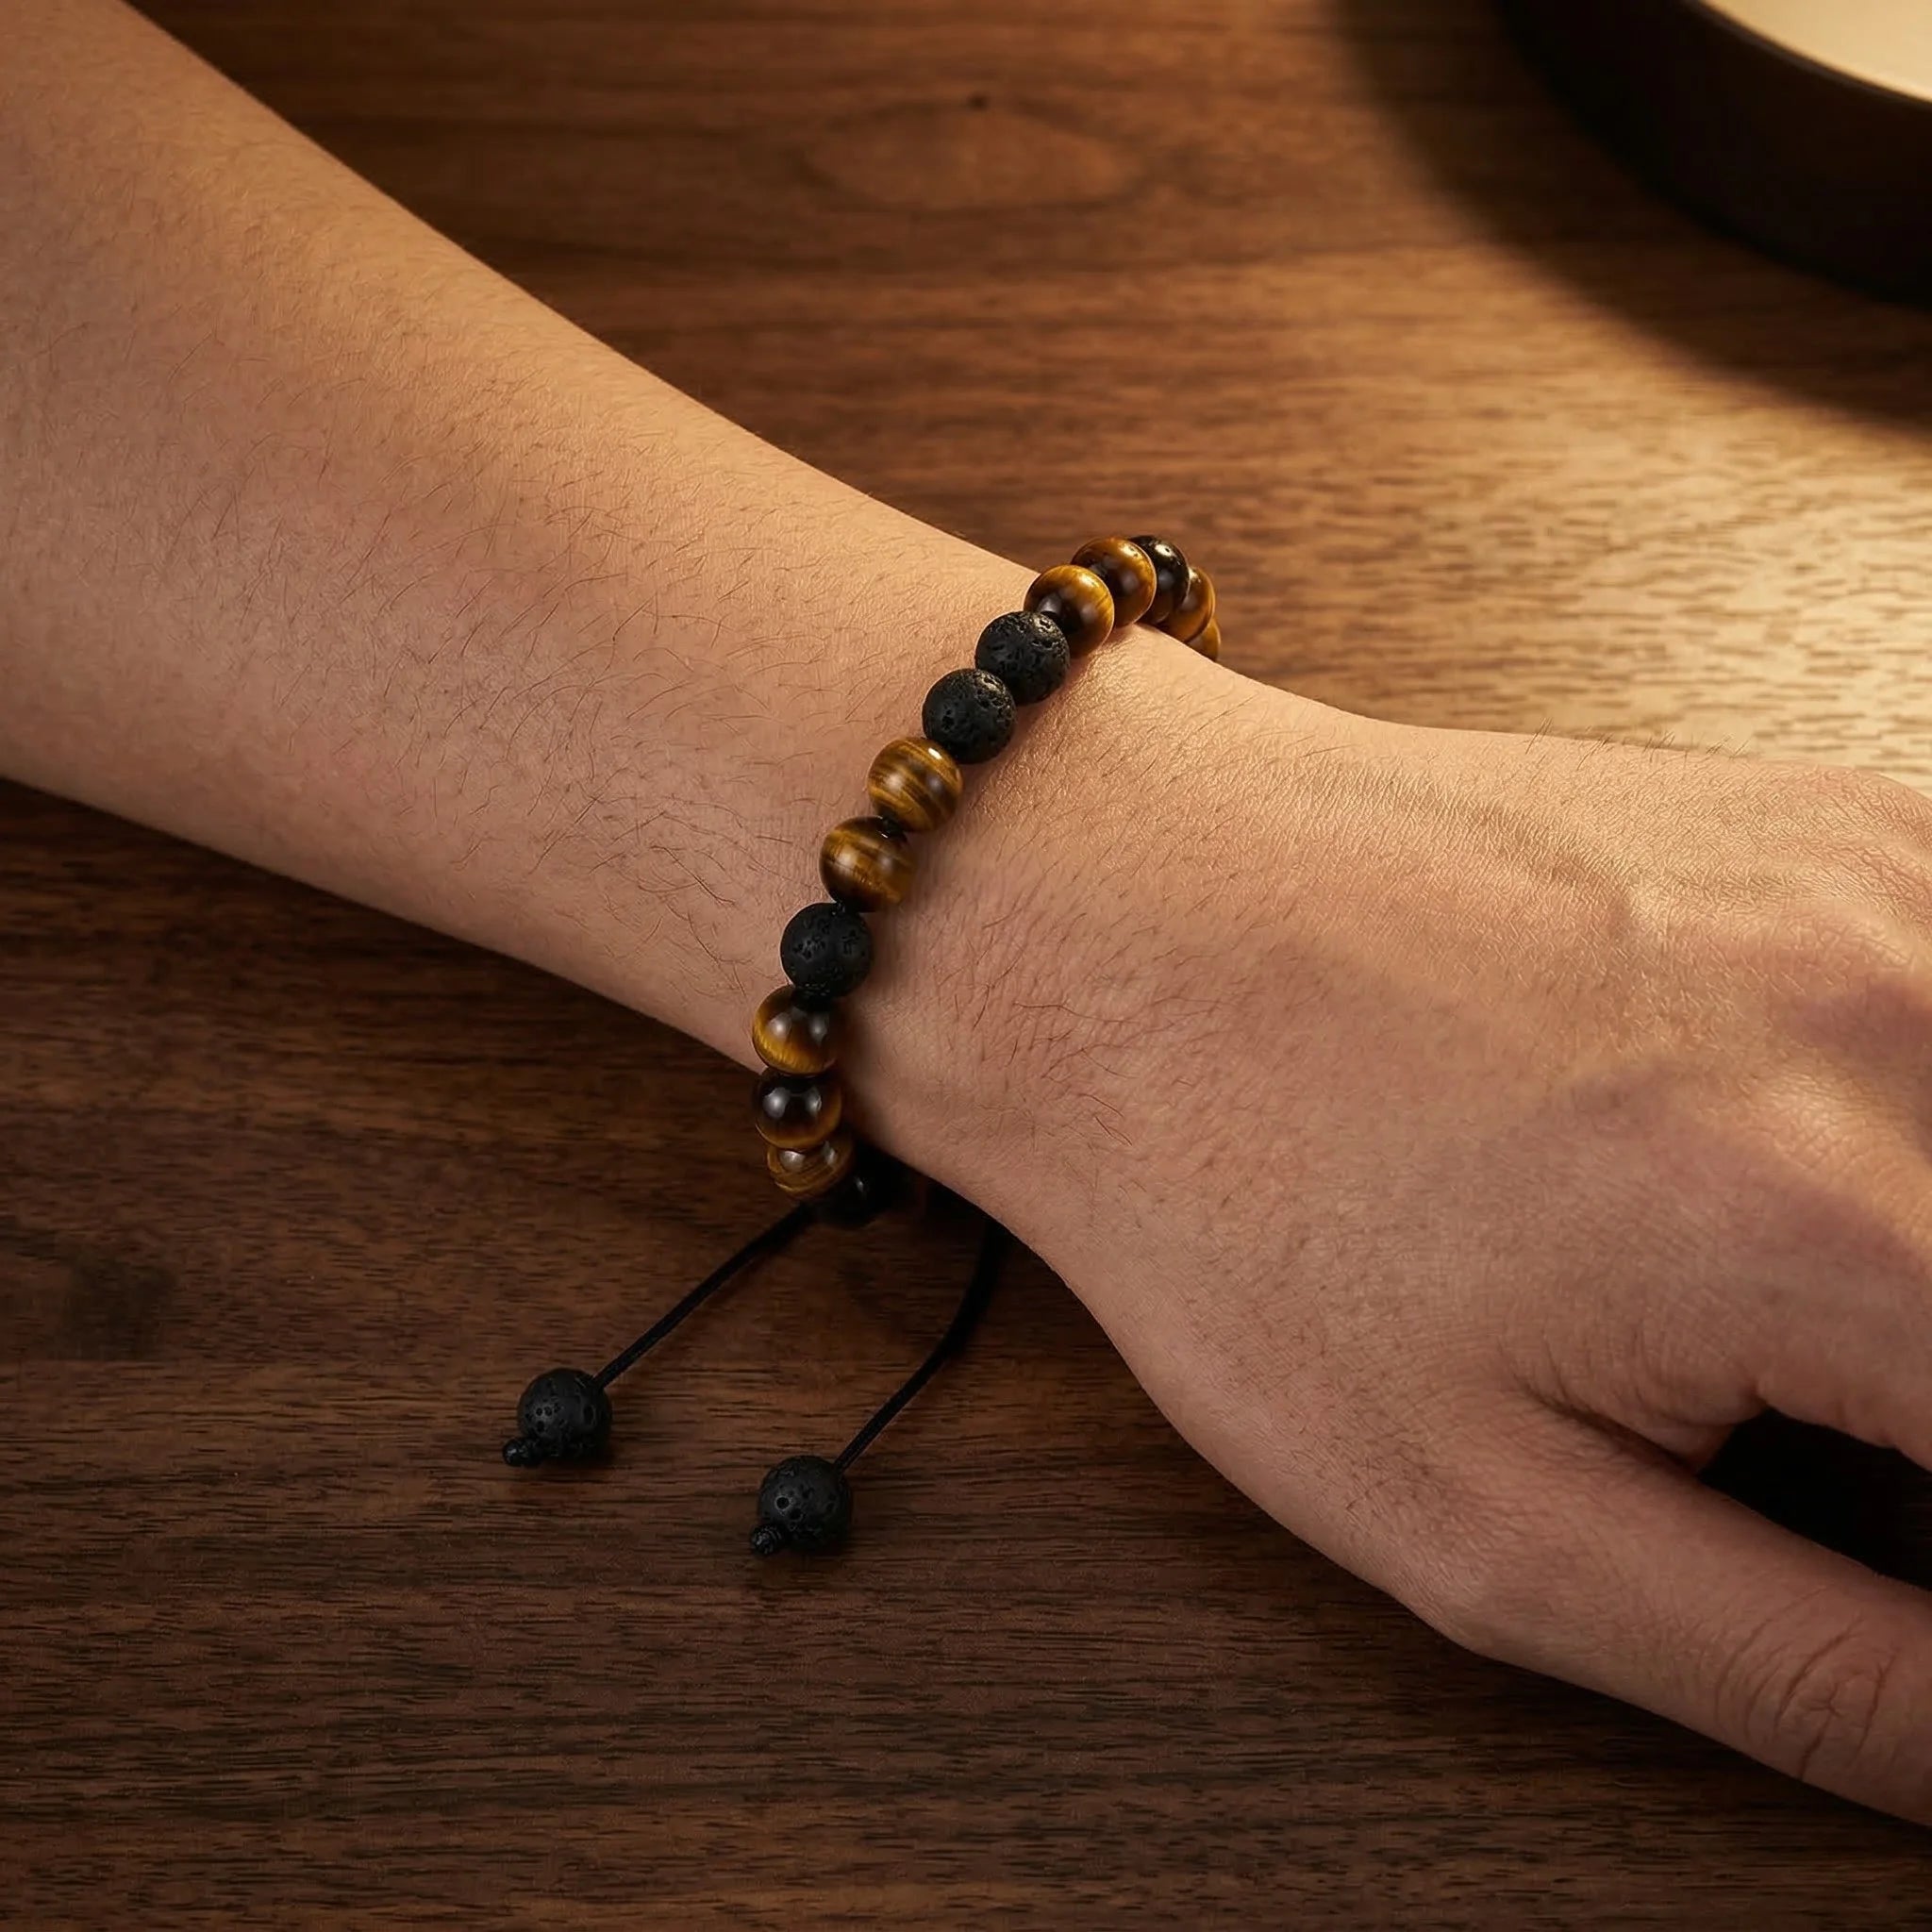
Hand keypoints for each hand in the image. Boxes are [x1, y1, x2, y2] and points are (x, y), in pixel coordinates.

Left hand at [929, 658, 1931, 1823]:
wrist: (1119, 920)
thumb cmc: (1239, 1194)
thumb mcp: (1477, 1516)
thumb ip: (1806, 1668)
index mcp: (1835, 1232)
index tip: (1884, 1549)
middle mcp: (1907, 1018)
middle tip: (1835, 1451)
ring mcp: (1897, 886)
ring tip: (1826, 1348)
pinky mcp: (1853, 824)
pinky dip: (1931, 1130)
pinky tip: (1815, 1185)